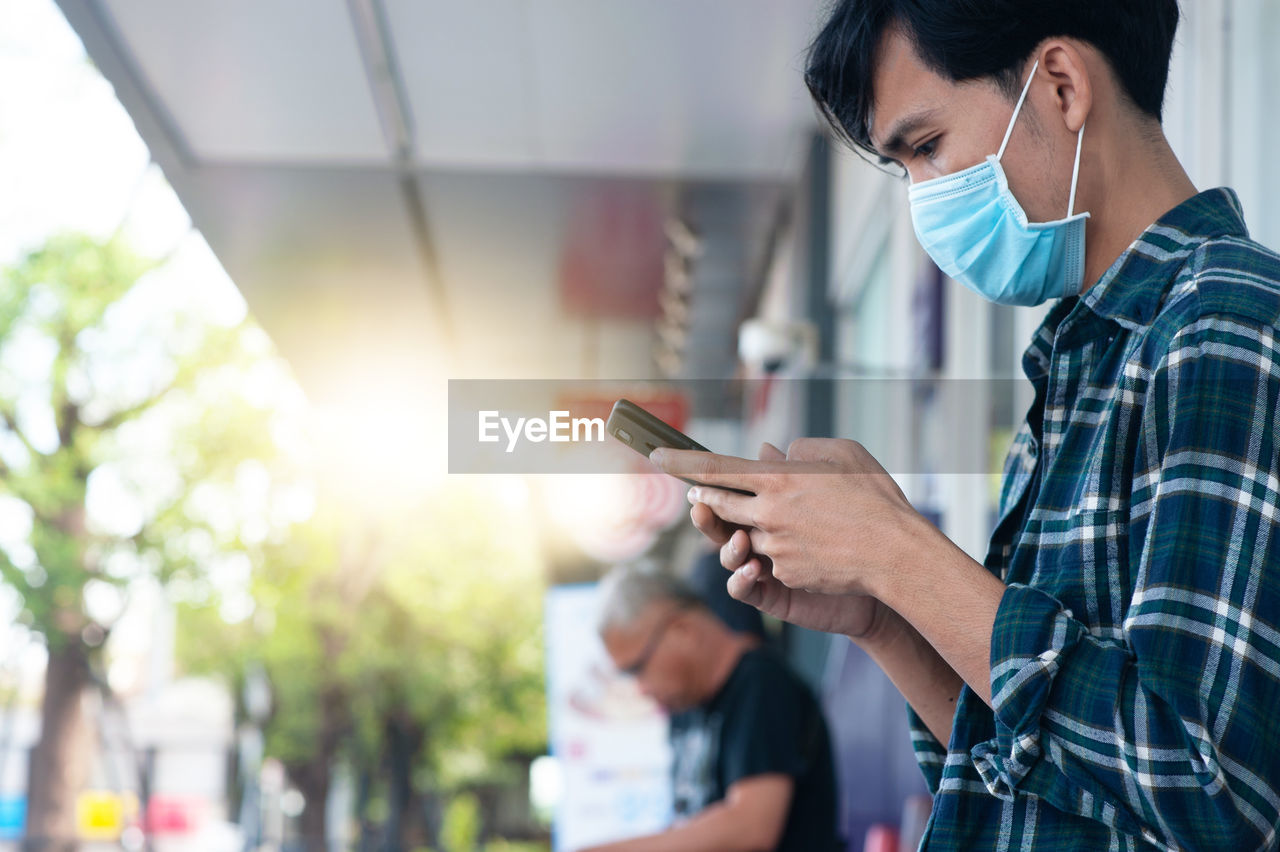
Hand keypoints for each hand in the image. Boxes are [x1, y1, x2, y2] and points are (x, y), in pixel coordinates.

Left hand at [653, 438, 934, 606]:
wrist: (897, 554)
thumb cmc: (875, 496)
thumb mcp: (843, 455)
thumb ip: (803, 450)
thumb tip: (774, 455)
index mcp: (778, 479)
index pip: (717, 468)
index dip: (683, 462)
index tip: (656, 455)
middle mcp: (768, 514)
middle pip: (721, 504)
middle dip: (706, 498)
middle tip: (696, 493)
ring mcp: (775, 547)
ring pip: (749, 535)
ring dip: (756, 528)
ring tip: (778, 522)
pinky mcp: (786, 575)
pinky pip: (774, 560)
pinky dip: (785, 552)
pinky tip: (814, 548)